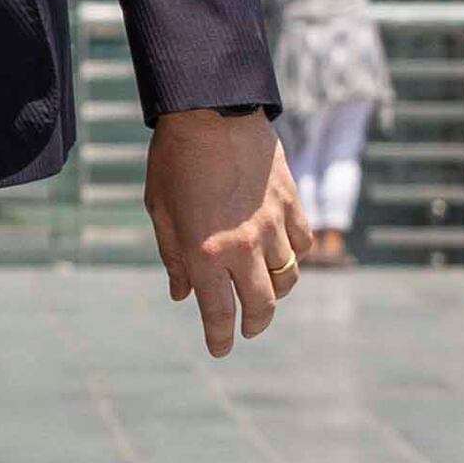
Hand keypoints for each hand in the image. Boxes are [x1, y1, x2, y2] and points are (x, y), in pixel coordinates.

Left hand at [143, 108, 310, 357]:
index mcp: (204, 252)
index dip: (219, 337)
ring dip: (276, 293)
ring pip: (287, 277)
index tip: (219, 350)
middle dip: (254, 324)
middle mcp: (243, 246)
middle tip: (247, 330)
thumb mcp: (160, 211)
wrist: (211, 112)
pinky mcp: (292, 205)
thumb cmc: (174, 160)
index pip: (217, 312)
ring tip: (264, 295)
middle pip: (261, 304)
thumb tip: (181, 295)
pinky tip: (283, 257)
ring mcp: (273, 226)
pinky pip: (303, 245)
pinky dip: (295, 258)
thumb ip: (173, 257)